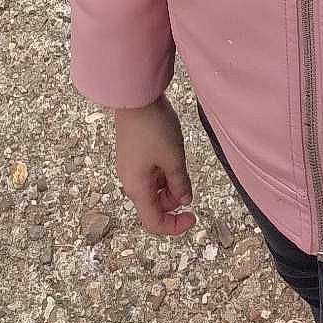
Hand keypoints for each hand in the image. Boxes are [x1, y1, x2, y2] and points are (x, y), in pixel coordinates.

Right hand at [112, 95, 195, 237]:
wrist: (135, 96)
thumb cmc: (154, 128)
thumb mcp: (174, 158)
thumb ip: (180, 183)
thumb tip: (184, 200)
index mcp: (137, 187)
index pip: (153, 222)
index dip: (174, 227)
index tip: (193, 217)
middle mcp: (130, 180)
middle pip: (153, 204)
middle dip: (173, 200)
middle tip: (187, 180)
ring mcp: (130, 166)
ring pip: (152, 188)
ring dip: (169, 184)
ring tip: (180, 161)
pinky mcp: (132, 153)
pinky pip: (149, 173)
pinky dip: (162, 172)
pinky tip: (171, 153)